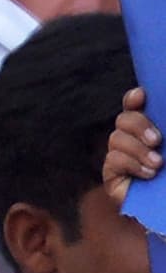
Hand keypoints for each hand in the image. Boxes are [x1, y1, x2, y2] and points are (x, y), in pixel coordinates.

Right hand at [105, 87, 160, 206]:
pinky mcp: (111, 176)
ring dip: (137, 149)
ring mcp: (119, 157)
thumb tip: (161, 132)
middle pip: (123, 119)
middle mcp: (131, 139)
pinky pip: (113, 160)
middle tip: (157, 140)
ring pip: (116, 138)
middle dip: (138, 125)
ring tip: (158, 163)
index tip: (141, 96)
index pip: (134, 106)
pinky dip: (132, 164)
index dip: (134, 99)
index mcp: (149, 128)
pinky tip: (149, 173)